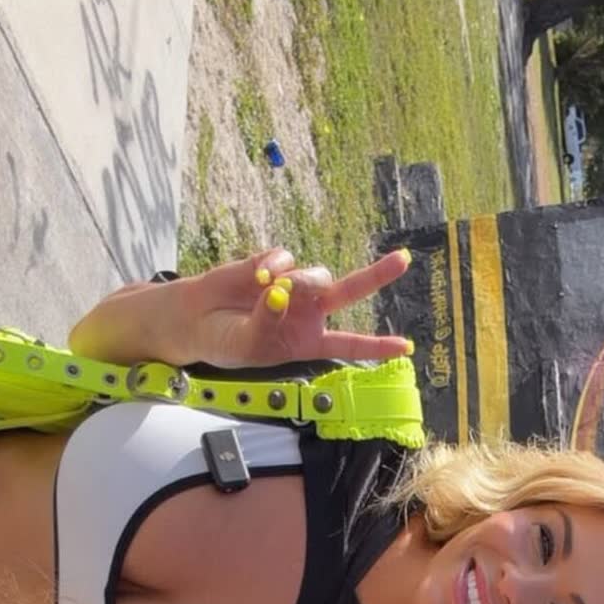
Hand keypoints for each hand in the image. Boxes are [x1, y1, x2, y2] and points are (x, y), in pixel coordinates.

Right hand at [184, 247, 412, 369]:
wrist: (196, 319)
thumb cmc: (225, 342)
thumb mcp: (247, 345)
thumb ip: (267, 323)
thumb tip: (281, 293)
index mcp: (308, 342)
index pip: (349, 343)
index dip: (377, 346)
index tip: (406, 347)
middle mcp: (308, 312)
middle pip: (349, 290)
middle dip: (376, 274)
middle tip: (403, 259)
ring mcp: (293, 285)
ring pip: (315, 274)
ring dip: (299, 281)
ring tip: (269, 291)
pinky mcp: (274, 263)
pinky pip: (287, 256)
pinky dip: (274, 265)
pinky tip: (257, 276)